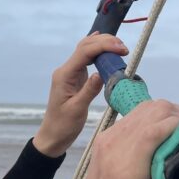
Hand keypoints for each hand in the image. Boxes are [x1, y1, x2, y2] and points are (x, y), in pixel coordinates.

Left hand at [33, 33, 128, 156]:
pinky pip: (86, 59)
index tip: (122, 50)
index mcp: (64, 75)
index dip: (104, 46)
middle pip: (85, 46)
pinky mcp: (76, 78)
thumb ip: (88, 91)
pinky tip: (105, 44)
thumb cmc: (63, 125)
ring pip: (86, 50)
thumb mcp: (77, 110)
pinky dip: (97, 51)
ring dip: (103, 45)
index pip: (84, 52)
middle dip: (105, 42)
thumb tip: (100, 73)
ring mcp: (70, 73)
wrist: (53, 135)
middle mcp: (66, 70)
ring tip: (121, 49)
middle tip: (125, 49)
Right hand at [64, 99, 178, 178]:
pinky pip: (160, 129)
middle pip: (152, 107)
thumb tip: (163, 153)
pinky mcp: (132, 159)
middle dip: (177, 115)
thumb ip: (135, 161)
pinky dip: (178, 130)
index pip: (142, 112)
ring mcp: (119, 146)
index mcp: (106, 142)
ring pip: (158, 112)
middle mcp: (110, 138)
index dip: (166, 117)